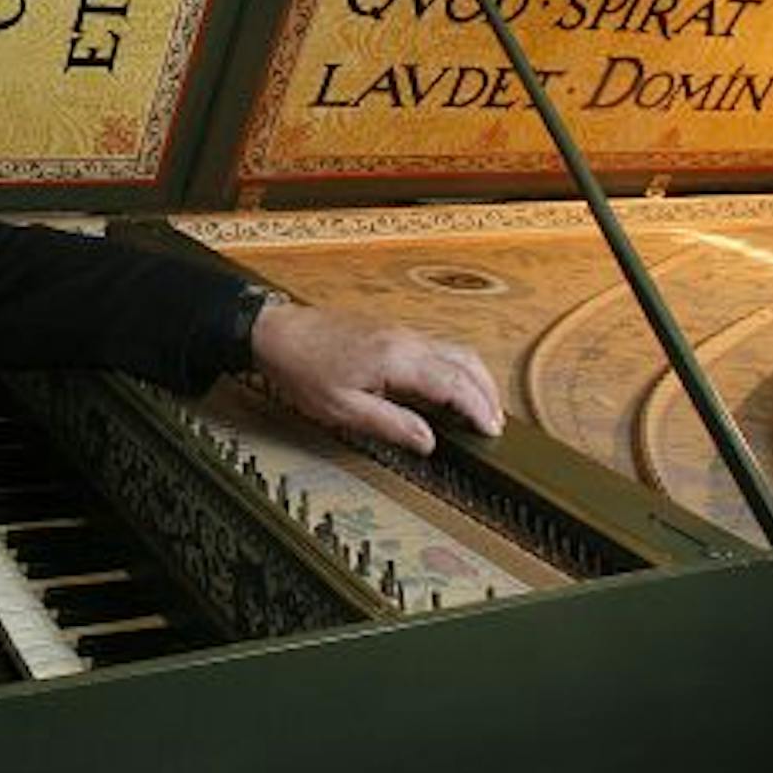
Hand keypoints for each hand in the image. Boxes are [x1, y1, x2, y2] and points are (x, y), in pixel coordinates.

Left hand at [248, 303, 504, 454]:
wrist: (277, 332)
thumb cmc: (303, 370)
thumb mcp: (343, 410)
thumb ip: (391, 425)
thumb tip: (429, 442)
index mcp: (398, 359)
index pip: (455, 384)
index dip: (478, 409)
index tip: (492, 431)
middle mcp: (407, 340)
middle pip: (465, 361)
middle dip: (487, 393)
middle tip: (496, 424)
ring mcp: (401, 331)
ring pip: (454, 349)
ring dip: (474, 378)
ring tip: (482, 408)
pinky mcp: (392, 330)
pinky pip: (437, 346)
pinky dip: (456, 367)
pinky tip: (450, 386)